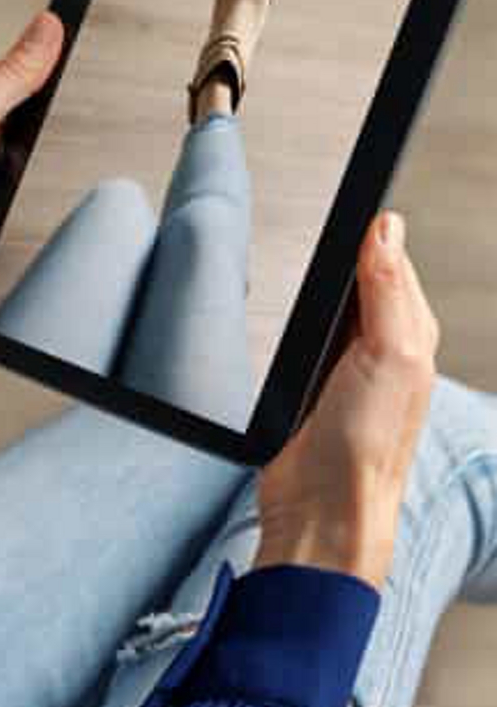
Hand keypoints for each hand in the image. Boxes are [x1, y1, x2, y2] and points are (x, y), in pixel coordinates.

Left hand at [0, 10, 65, 321]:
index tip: (73, 69)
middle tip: (46, 132)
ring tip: (29, 169)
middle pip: (22, 106)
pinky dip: (24, 188)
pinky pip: (16, 182)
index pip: (12, 64)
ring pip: (23, 147)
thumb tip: (46, 28)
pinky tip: (23, 195)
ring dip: (32, 158)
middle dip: (40, 120)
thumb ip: (11, 75)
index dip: (42, 69)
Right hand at [253, 210, 440, 590]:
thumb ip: (385, 290)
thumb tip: (385, 228)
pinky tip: (295, 315)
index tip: (361, 199)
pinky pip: (311, 339)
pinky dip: (305, 320)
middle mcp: (385, 351)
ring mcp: (348, 369)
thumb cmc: (364, 445)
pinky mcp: (312, 388)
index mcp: (412, 337)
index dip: (377, 233)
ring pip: (339, 308)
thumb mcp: (388, 354)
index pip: (395, 266)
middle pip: (367, 283)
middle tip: (339, 216)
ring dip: (328, 285)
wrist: (321, 508)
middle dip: (355, 251)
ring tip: (322, 254)